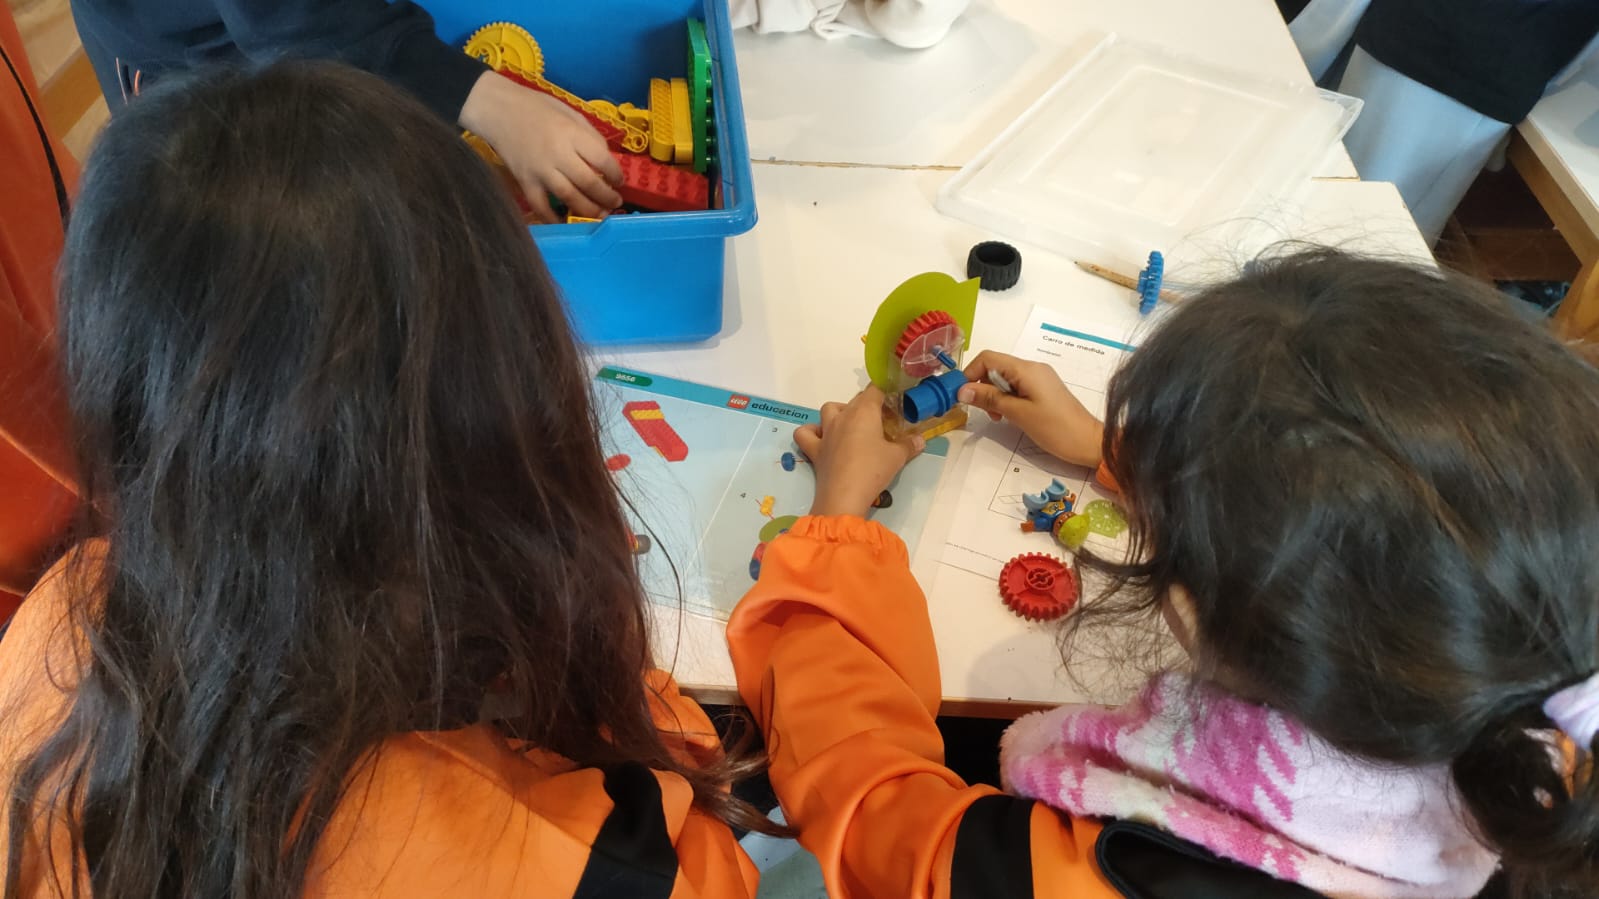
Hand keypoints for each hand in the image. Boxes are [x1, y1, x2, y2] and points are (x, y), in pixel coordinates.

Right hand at [460, 72, 624, 222]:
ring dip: (589, 210)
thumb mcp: (569, 112)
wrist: (497, 110)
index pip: (601, 160)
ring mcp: (540, 171)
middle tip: (615, 202)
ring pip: (569, 198)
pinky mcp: (525, 182)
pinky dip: (553, 218)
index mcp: (571, 134)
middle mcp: (558, 155)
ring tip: (601, 214)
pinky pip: (541, 206)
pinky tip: (566, 220)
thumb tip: (606, 160)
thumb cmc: (536, 108)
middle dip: (606, 197)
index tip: (619, 180)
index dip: (615, 174)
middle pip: (589, 183)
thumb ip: (589, 136)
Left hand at [796, 386, 923, 517]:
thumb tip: (921, 440)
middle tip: (880, 424)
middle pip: (855, 400)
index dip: (884, 394)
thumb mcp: (897, 457)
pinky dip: (812, 432)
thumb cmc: (874, 470)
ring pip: (828, 409)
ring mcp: (826, 432)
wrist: (845, 496)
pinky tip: (822, 439)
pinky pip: (805, 433)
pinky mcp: (814, 449)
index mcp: (864, 412)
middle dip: (868, 406)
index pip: (874, 390)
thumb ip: (909, 445)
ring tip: (852, 426)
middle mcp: (842, 416)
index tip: (893, 406)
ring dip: (839, 412)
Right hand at [959, 351, 1104, 467]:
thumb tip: (962, 390)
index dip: (971, 373)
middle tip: (984, 411)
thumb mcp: (1018, 414)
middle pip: (996, 367)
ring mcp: (1039, 378)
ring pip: (1005, 378)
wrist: (1088, 442)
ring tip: (997, 417)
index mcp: (1026, 369)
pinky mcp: (1043, 390)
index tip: (963, 396)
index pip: (988, 358)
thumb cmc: (1054, 428)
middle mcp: (1032, 368)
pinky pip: (1017, 387)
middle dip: (982, 386)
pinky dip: (1007, 398)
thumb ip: (990, 399)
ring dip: (994, 395)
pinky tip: (1008, 416)